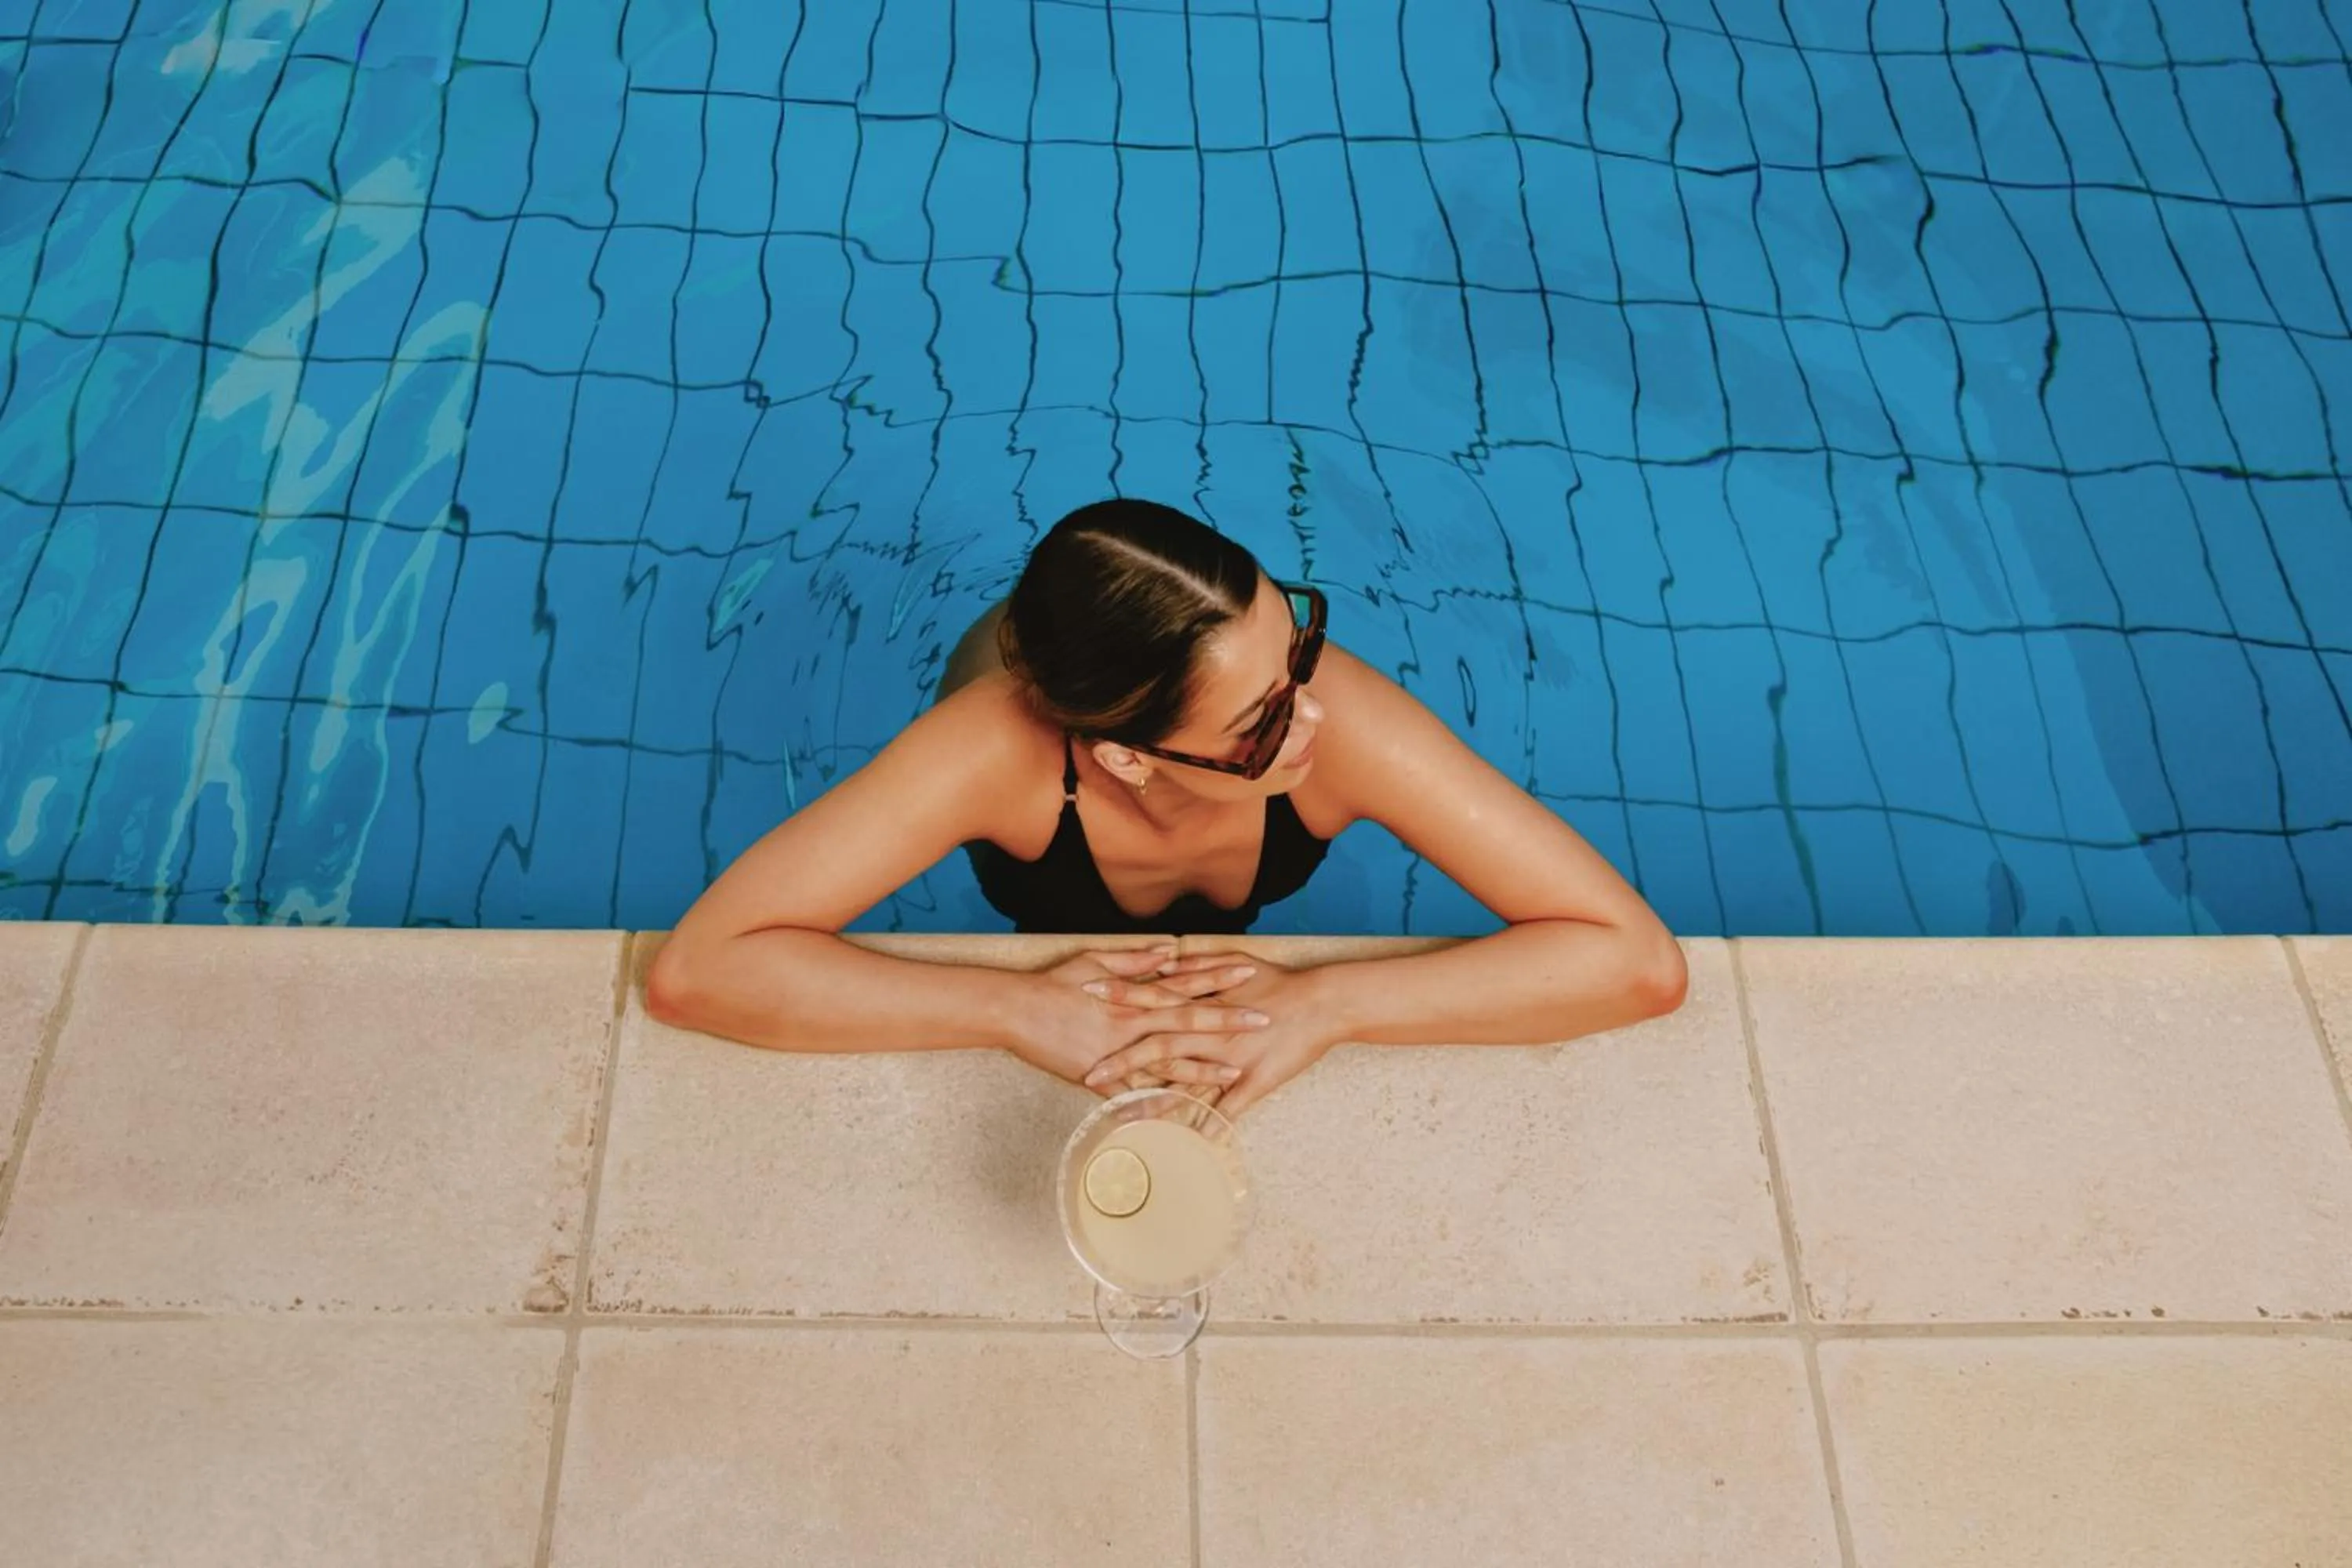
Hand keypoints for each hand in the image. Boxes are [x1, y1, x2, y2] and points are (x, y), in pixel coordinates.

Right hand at [1013, 945, 1274, 1093]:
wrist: (1015, 1012)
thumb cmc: (1055, 983)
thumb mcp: (1094, 962)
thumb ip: (1135, 959)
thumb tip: (1169, 950)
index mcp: (1133, 994)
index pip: (1185, 984)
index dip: (1218, 978)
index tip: (1251, 974)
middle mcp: (1131, 1024)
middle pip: (1188, 1023)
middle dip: (1228, 1023)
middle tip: (1265, 1021)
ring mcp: (1118, 1053)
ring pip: (1168, 1065)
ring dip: (1203, 1070)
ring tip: (1237, 1074)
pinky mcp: (1100, 1079)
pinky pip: (1133, 1097)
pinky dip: (1156, 1107)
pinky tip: (1180, 1116)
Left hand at [1080, 951, 1343, 1115]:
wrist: (1322, 1003)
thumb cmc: (1278, 982)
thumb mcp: (1233, 964)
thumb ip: (1195, 965)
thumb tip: (1162, 963)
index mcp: (1205, 1001)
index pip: (1153, 1001)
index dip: (1120, 1001)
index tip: (1086, 1000)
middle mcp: (1212, 1031)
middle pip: (1158, 1047)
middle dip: (1122, 1061)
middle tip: (1088, 1074)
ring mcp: (1233, 1058)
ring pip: (1186, 1084)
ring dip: (1155, 1102)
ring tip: (1123, 1119)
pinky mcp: (1255, 1081)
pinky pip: (1229, 1108)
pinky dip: (1210, 1125)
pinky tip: (1190, 1145)